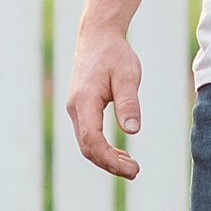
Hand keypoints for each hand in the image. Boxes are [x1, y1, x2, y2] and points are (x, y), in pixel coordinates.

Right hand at [66, 27, 141, 178]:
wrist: (97, 37)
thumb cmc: (114, 55)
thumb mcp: (127, 75)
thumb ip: (128, 102)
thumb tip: (133, 131)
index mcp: (84, 101)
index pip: (92, 140)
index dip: (109, 159)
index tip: (131, 169)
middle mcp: (75, 108)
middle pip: (87, 147)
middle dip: (109, 164)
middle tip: (135, 172)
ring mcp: (76, 110)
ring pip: (87, 143)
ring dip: (107, 158)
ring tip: (131, 167)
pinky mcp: (81, 109)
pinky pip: (89, 135)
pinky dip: (103, 148)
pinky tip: (121, 154)